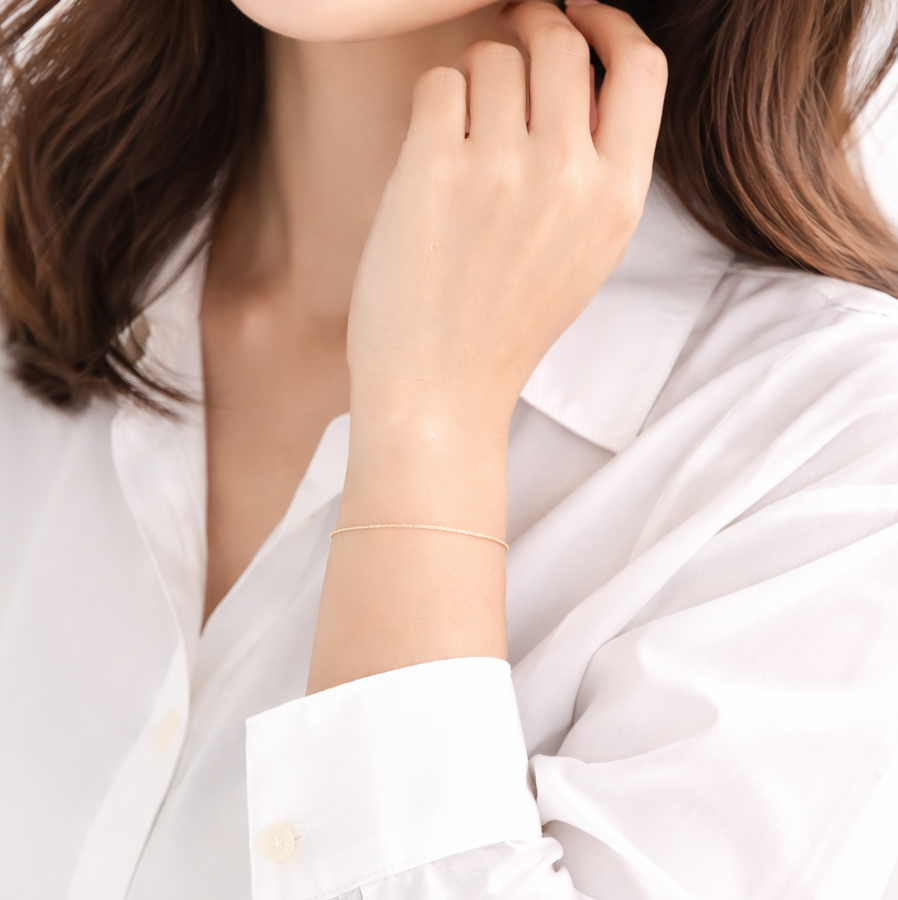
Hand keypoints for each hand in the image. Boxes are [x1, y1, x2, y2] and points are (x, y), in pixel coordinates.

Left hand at [347, 0, 666, 431]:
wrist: (440, 392)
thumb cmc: (504, 328)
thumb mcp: (584, 257)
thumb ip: (596, 171)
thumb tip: (576, 73)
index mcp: (618, 200)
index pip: (643, 67)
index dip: (611, 24)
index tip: (579, 14)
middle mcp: (570, 177)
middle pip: (561, 43)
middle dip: (530, 33)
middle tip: (504, 52)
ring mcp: (502, 170)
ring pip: (494, 55)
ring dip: (474, 77)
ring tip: (461, 135)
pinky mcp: (435, 170)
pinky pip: (438, 82)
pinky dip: (433, 103)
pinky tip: (429, 153)